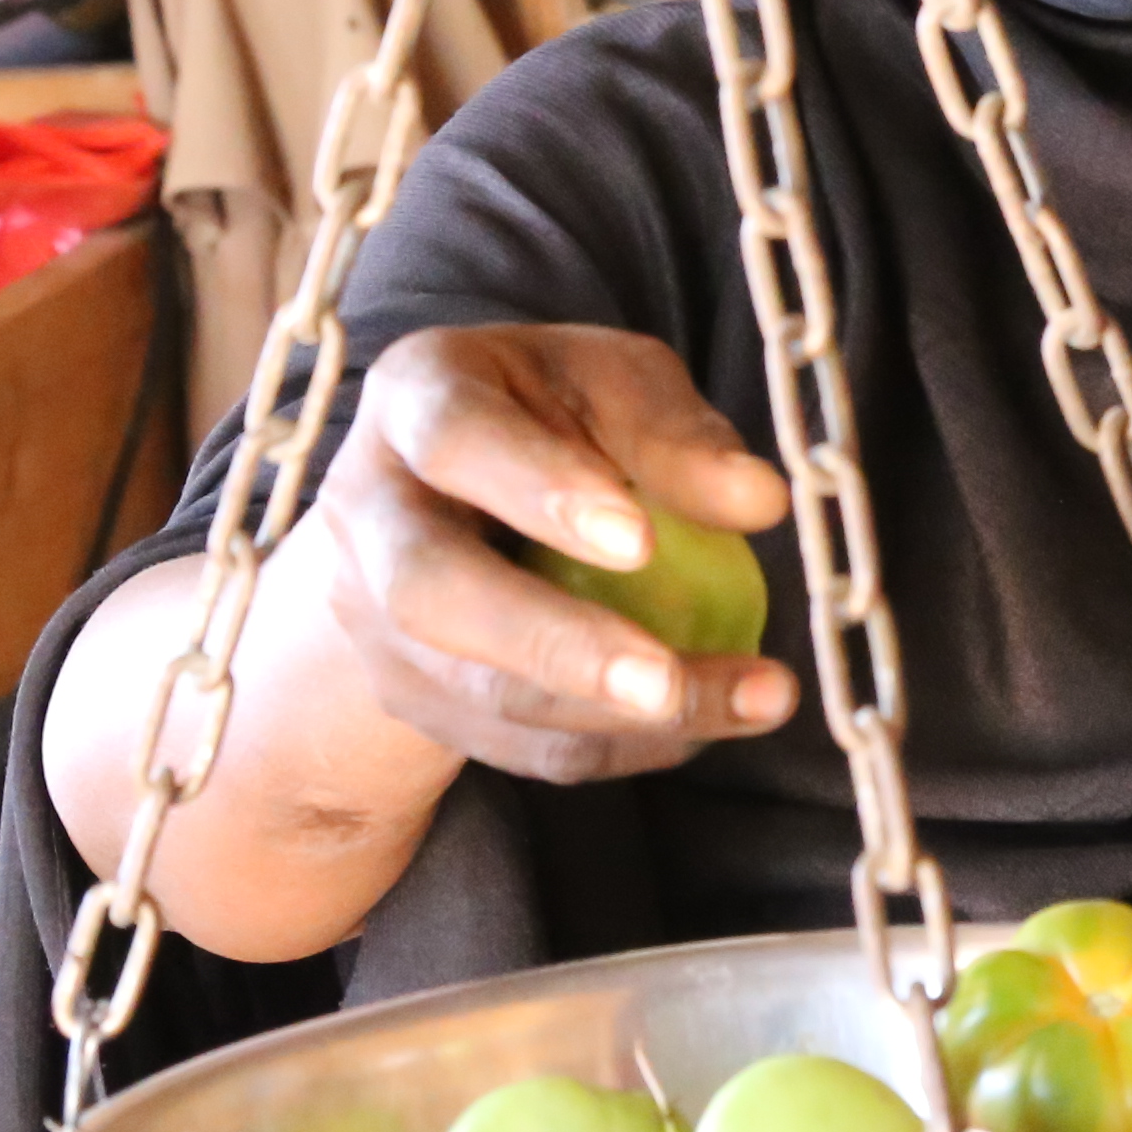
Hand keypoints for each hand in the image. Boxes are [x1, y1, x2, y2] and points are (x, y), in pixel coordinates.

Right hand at [278, 323, 799, 784]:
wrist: (449, 495)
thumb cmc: (552, 416)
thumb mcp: (613, 385)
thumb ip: (676, 433)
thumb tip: (760, 500)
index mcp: (415, 398)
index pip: (455, 439)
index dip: (539, 489)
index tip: (640, 541)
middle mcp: (371, 514)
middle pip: (431, 592)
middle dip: (553, 645)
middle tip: (664, 683)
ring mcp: (379, 620)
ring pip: (479, 691)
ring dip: (615, 717)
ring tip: (750, 700)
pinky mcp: (417, 699)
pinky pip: (517, 745)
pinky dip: (620, 746)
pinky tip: (707, 727)